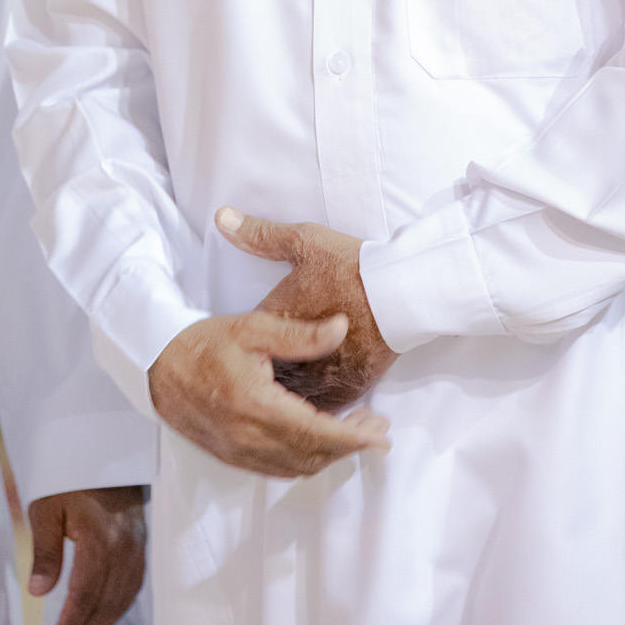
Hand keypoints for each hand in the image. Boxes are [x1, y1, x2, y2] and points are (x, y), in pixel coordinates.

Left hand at [27, 487, 146, 624]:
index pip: (85, 596)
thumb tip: (39, 592)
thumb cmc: (70, 479)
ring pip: (123, 598)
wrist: (104, 451)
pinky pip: (133, 585)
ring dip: (102, 624)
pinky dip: (118, 607)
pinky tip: (104, 616)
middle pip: (106, 603)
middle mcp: (124, 549)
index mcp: (99, 540)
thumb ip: (45, 552)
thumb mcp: (46, 509)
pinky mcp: (141, 545)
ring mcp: (136, 548)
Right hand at [148, 310, 389, 479]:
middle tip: (375, 429)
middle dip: (350, 446)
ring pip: (298, 467)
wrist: (156, 365)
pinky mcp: (231, 457)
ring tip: (353, 433)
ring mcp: (238, 452)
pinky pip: (278, 470)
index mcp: (256, 405)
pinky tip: (317, 442)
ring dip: (330, 455)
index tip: (380, 433)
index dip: (354, 437)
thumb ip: (300, 334)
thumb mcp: (252, 328)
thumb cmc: (203, 343)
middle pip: (314, 455)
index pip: (318, 433)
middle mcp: (248, 437)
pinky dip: (305, 461)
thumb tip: (341, 327)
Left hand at [216, 206, 395, 411]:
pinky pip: (322, 407)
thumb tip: (223, 217)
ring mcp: (321, 375)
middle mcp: (294, 354)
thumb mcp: (303, 241)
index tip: (244, 342)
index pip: (247, 340)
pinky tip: (309, 405)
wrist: (401, 291)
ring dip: (286, 394)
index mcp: (277, 320)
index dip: (247, 340)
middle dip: (262, 372)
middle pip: (265, 374)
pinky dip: (315, 406)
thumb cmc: (351, 266)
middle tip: (256, 374)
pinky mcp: (347, 387)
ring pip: (291, 397)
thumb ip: (259, 235)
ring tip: (282, 392)